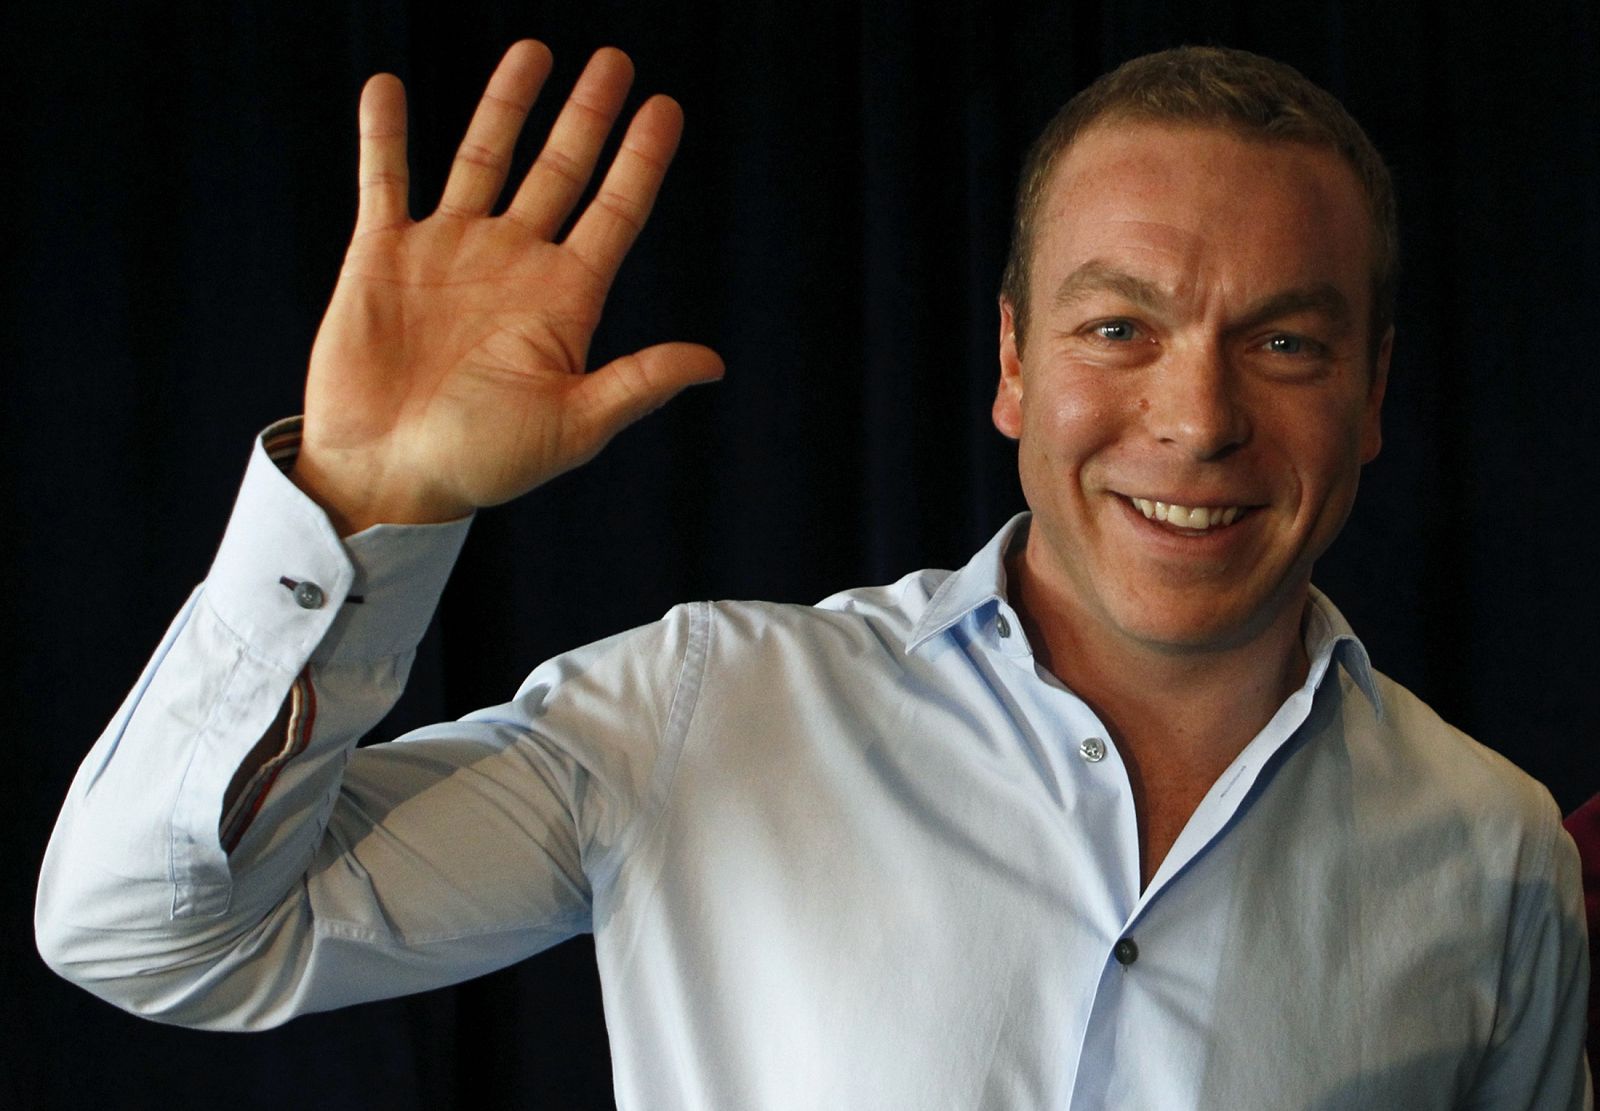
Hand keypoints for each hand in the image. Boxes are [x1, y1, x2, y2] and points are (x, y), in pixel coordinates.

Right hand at [292, 41, 722, 533]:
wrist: (385, 476)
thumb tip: (712, 362)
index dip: (641, 159)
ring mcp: (448, 253)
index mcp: (564, 299)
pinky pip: (384, 178)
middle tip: (614, 61)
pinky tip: (388, 86)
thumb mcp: (571, 426)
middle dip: (587, 116)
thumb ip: (636, 383)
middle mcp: (513, 264)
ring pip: (482, 158)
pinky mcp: (383, 256)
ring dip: (506, 105)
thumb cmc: (481, 463)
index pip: (615, 211)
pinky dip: (385, 134)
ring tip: (534, 51)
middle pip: (560, 171)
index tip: (665, 107)